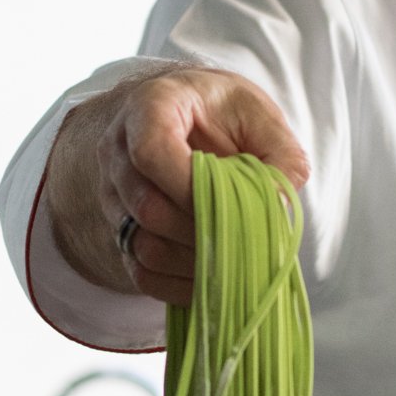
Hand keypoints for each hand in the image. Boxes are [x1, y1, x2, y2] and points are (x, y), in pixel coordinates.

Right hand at [46, 67, 308, 305]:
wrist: (183, 119)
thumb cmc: (222, 114)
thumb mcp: (259, 114)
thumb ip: (279, 153)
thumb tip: (281, 202)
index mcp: (150, 108)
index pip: (151, 152)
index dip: (189, 186)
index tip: (230, 200)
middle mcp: (119, 152)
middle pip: (148, 207)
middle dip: (202, 230)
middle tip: (244, 237)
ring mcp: (114, 195)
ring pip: (142, 245)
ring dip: (192, 262)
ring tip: (233, 259)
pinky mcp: (121, 231)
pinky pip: (140, 272)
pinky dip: (177, 286)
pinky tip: (212, 280)